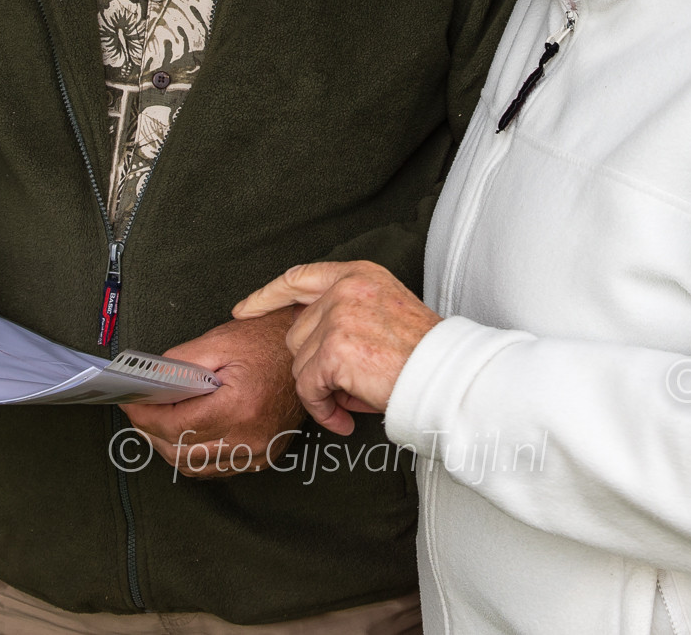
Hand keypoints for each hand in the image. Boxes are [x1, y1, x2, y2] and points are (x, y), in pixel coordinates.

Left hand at [120, 309, 304, 477]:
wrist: (306, 353)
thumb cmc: (269, 343)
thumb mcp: (219, 342)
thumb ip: (178, 363)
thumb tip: (148, 380)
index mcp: (239, 408)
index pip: (175, 427)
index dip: (145, 417)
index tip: (130, 405)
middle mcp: (250, 437)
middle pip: (180, 452)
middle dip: (151, 432)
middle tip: (138, 411)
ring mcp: (258, 452)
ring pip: (194, 466)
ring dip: (169, 447)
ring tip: (157, 421)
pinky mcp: (262, 457)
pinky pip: (215, 468)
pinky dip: (193, 455)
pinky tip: (185, 434)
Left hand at [233, 262, 440, 435]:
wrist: (445, 373)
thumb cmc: (422, 352)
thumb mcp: (383, 310)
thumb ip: (344, 312)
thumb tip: (306, 340)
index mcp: (357, 274)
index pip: (299, 278)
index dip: (267, 296)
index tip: (244, 309)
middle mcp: (345, 289)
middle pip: (296, 333)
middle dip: (314, 364)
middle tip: (347, 383)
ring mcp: (338, 317)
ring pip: (300, 363)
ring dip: (321, 389)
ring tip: (354, 397)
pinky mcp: (334, 350)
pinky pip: (309, 388)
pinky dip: (323, 409)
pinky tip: (344, 416)